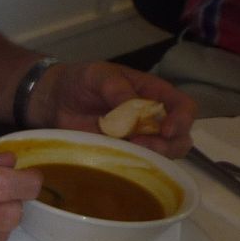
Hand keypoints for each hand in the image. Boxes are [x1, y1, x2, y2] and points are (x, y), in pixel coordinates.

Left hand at [29, 62, 195, 158]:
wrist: (55, 99)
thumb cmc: (81, 80)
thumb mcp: (98, 75)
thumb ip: (116, 87)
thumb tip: (135, 106)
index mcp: (154, 94)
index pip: (184, 106)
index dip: (182, 119)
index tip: (166, 129)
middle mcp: (154, 118)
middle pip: (180, 137)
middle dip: (168, 144)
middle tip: (141, 143)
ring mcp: (140, 138)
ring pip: (163, 154)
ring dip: (153, 156)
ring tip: (129, 150)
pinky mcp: (123, 153)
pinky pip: (139, 164)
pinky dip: (134, 165)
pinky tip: (118, 160)